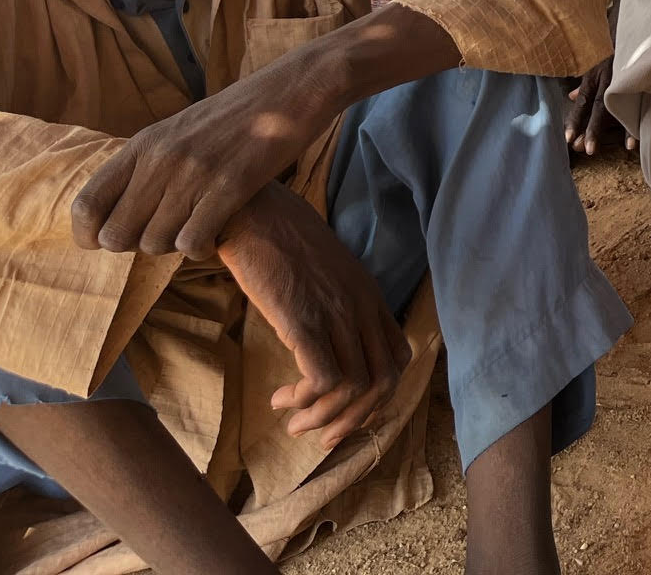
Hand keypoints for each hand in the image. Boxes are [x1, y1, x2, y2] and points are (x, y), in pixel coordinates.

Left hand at [70, 5, 456, 260]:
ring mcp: (195, 173)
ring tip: (196, 229)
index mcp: (144, 143)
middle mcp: (161, 159)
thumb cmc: (242, 111)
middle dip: (138, 245)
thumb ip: (151, 161)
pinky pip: (193, 242)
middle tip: (167, 232)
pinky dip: (201, 248)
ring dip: (173, 246)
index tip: (112, 240)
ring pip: (155, 244)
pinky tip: (217, 233)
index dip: (90, 234)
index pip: (86, 205)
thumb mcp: (183, 127)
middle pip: (117, 235)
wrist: (297, 87)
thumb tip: (121, 207)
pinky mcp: (231, 186)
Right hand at [218, 184, 409, 449]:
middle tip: (322, 436)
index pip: (398, 357)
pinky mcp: (303, 319)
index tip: (345, 411)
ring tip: (294, 422)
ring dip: (325, 418)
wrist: (252, 213)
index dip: (377, 396)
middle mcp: (361, 306)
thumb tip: (325, 343)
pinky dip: (306, 401)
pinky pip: (324, 378)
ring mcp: (335, 312)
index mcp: (369, 296)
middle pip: (384, 381)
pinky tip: (281, 399)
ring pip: (356, 386)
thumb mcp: (323, 273)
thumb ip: (334, 303)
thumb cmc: (278, 242)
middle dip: (355, 420)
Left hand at [566, 57, 633, 155]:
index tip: (568, 139)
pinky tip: (635, 140)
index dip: (575, 120)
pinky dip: (638, 119)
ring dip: (621, 129)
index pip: (583, 101)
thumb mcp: (596, 63)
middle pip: (600, 106)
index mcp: (596, 75)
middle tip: (586, 149)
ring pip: (620, 105)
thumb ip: (585, 83)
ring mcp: (626, 76)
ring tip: (623, 147)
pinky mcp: (642, 75)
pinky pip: (641, 100)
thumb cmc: (612, 48)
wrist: (635, 26)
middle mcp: (609, 77)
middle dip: (593, 128)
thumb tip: (571, 97)